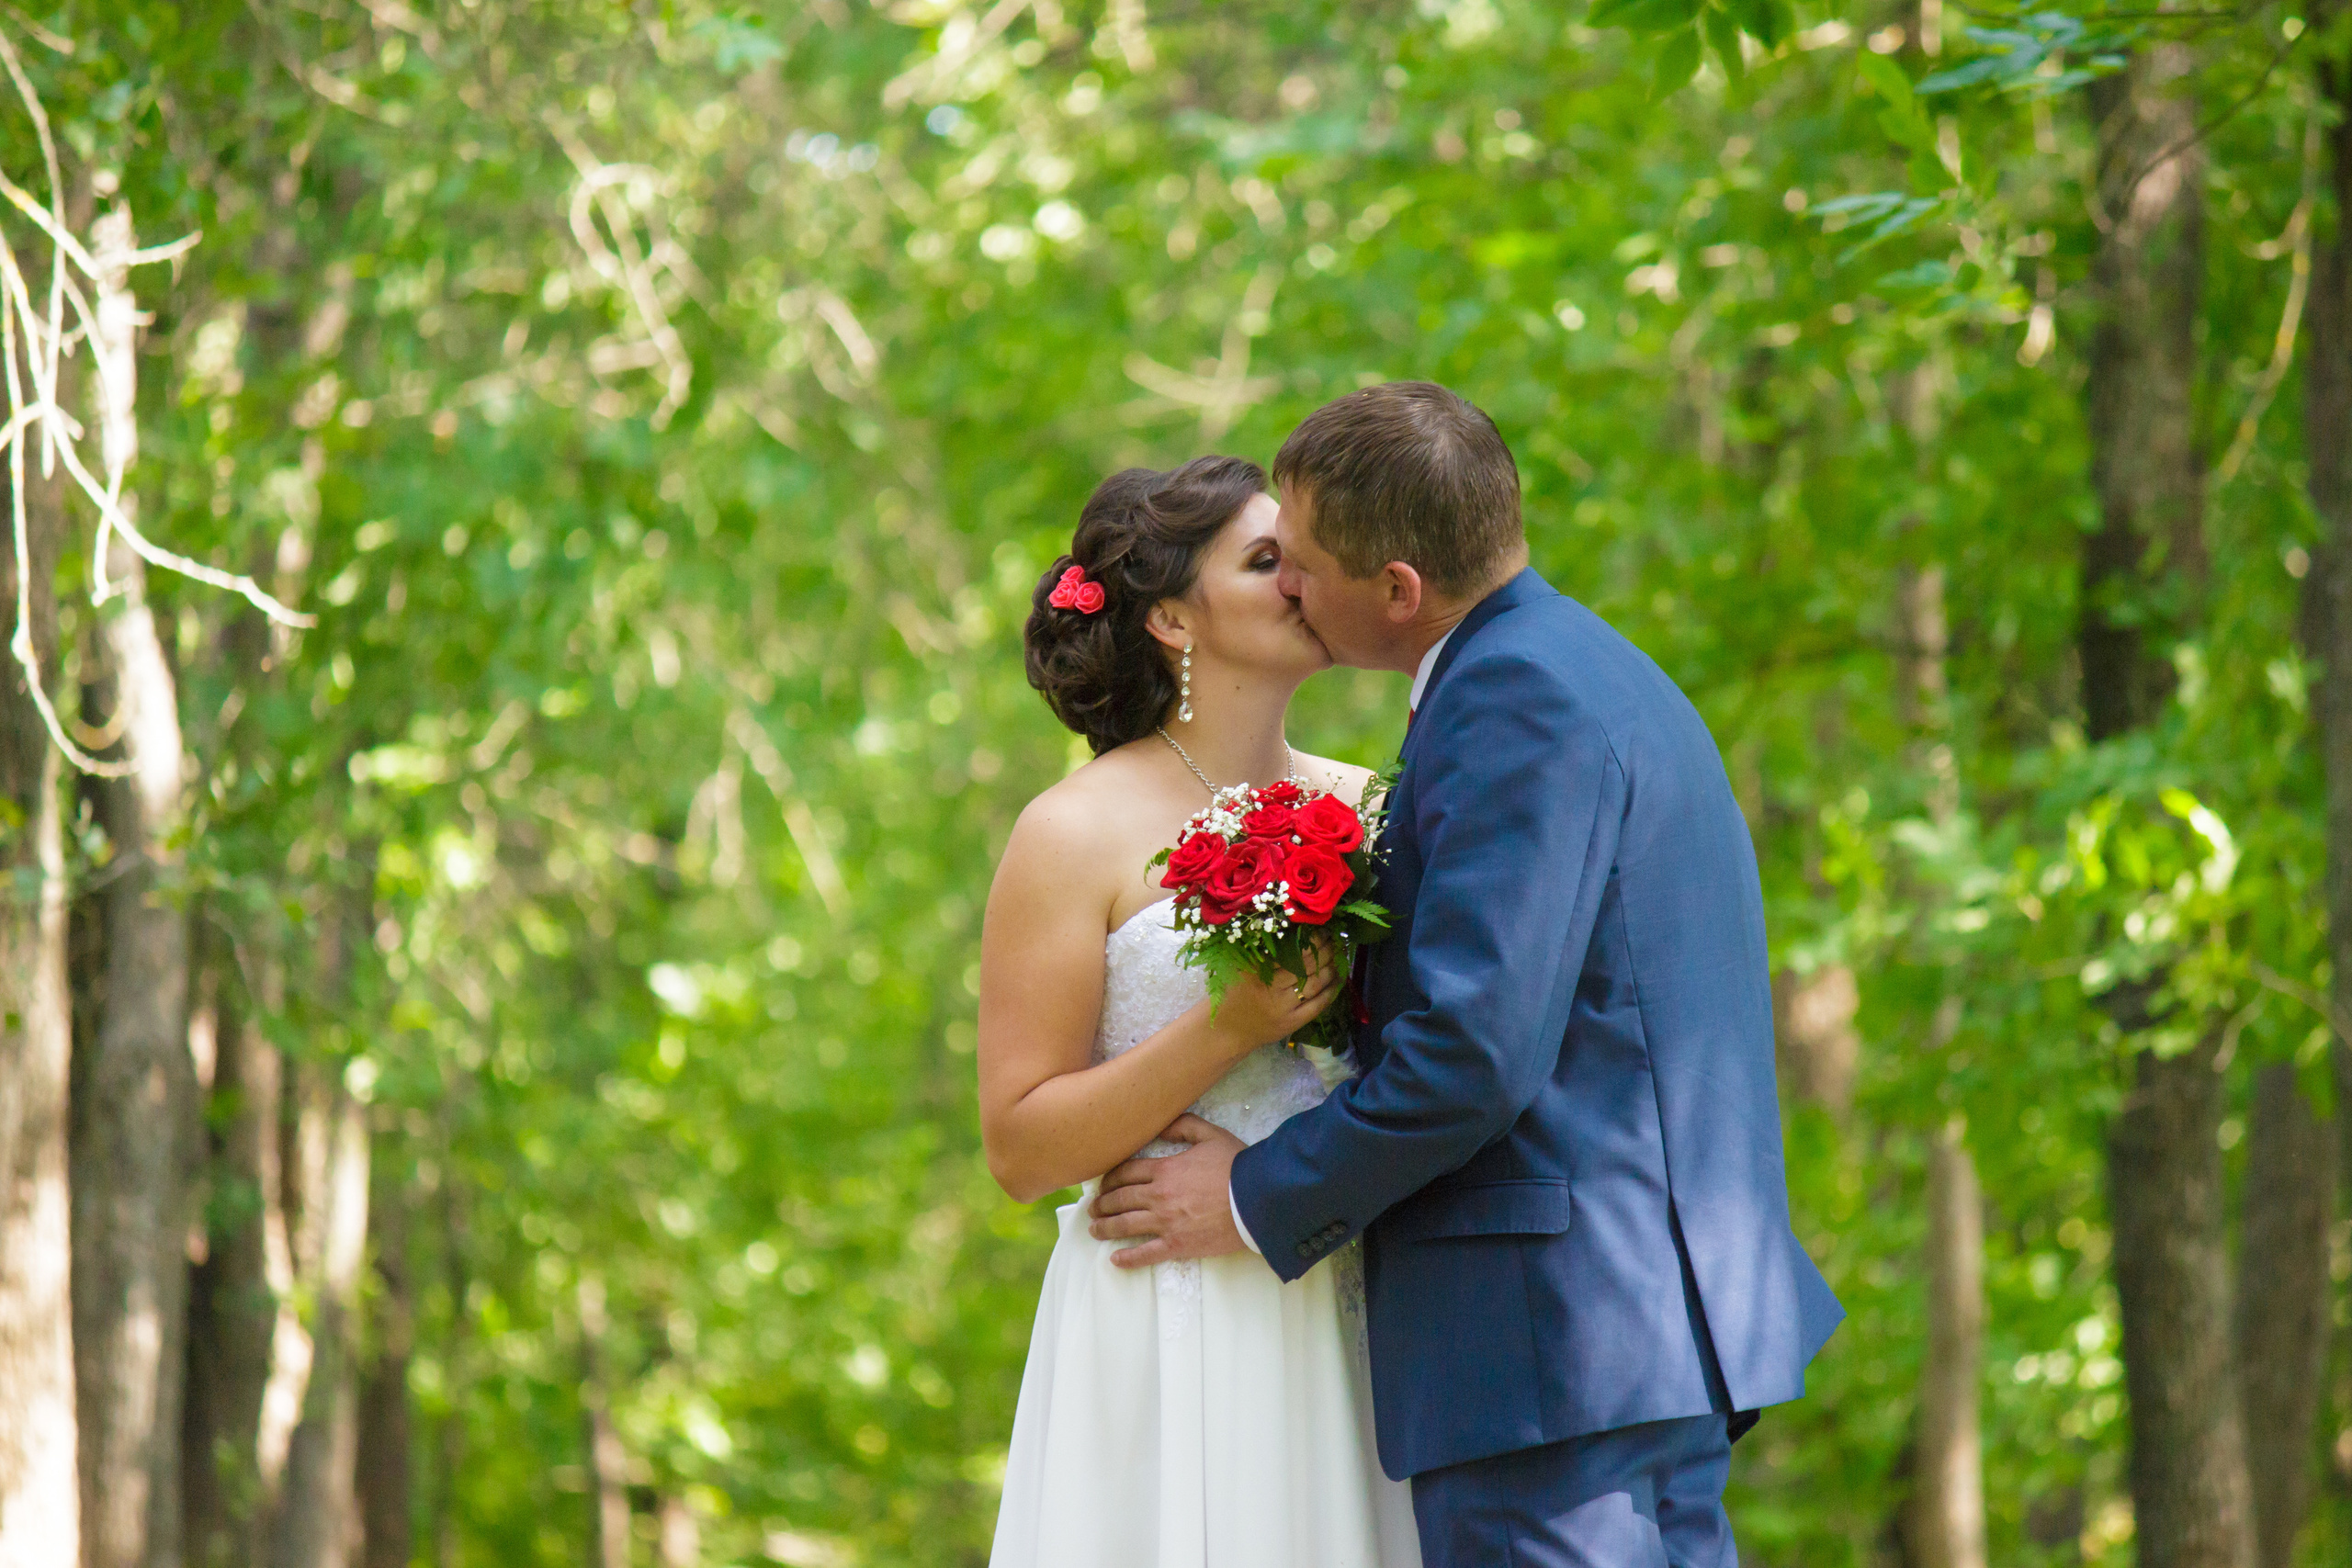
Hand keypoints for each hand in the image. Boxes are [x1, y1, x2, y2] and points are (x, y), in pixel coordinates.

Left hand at [1087, 1114, 1246, 1267]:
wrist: (1256, 1198)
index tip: (1102, 1185)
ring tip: (1094, 1230)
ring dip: (1105, 1228)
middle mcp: (1159, 1196)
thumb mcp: (1210, 1135)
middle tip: (1092, 1209)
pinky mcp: (1177, 1245)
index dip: (1109, 1179)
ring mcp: (1166, 1223)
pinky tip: (1114, 1259)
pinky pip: (1145, 1253)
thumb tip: (1162, 1128)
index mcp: (1164, 1170)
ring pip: (1125, 1225)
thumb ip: (1184, 1127)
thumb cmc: (1236, 1166)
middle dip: (1102, 1204)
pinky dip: (1127, 1258)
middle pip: (1120, 1199)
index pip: (1126, 1173)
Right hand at [1206, 940, 1339, 1054]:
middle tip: (1334, 938)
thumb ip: (1261, 952)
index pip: (1291, 950)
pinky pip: (1317, 1006)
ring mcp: (1283, 1008)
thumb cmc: (1232, 994)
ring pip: (1315, 984)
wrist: (1226, 1031)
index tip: (1320, 929)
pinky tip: (1338, 978)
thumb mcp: (1239, 968)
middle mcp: (1271, 989)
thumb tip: (1293, 930)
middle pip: (1306, 965)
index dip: (1310, 939)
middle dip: (1325, 949)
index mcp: (1256, 971)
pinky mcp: (1292, 1024)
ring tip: (1338, 954)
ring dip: (1331, 967)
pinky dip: (1331, 991)